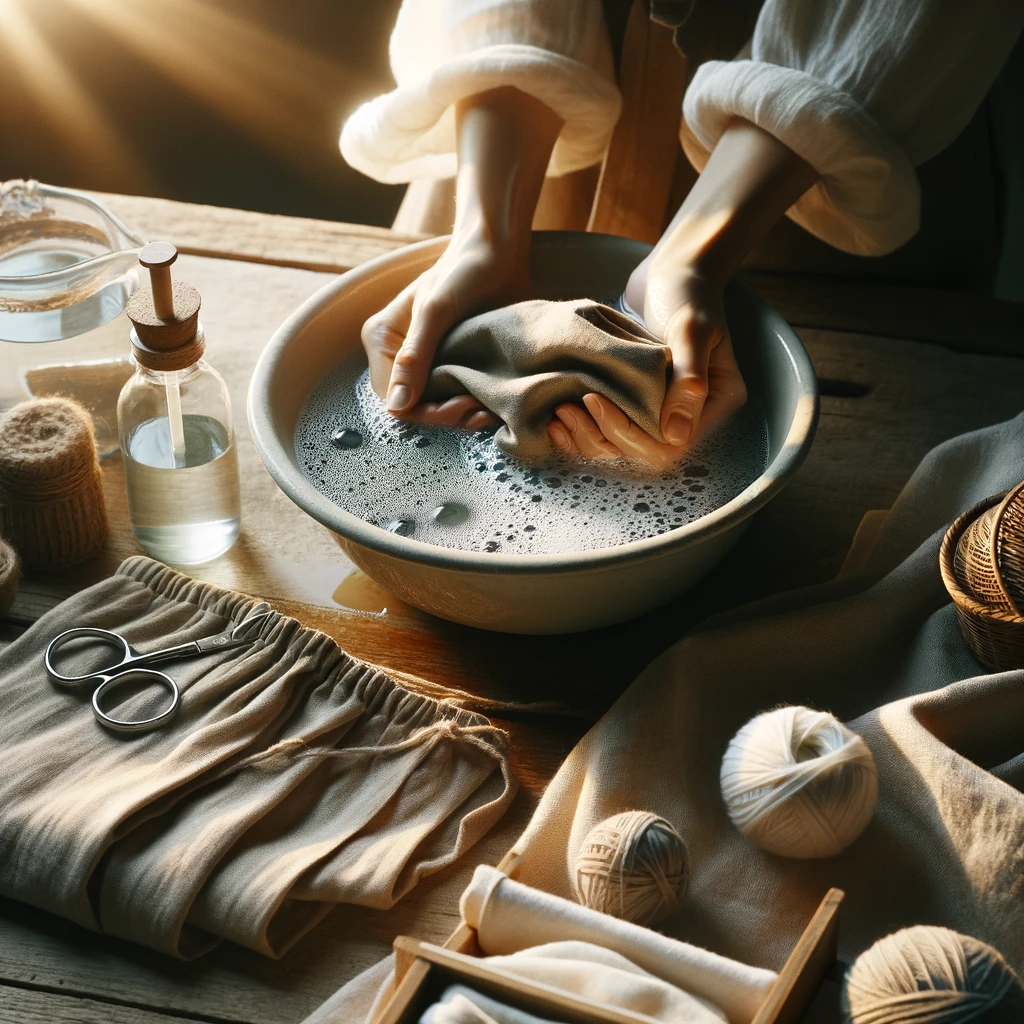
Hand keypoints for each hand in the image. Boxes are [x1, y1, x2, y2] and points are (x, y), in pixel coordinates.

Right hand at [361, 231, 525, 428]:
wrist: (497, 252)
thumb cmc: (464, 271)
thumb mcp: (435, 311)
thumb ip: (414, 358)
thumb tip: (395, 406)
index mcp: (383, 340)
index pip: (393, 398)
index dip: (426, 411)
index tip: (462, 406)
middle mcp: (398, 356)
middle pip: (415, 406)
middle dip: (447, 415)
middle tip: (483, 410)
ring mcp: (425, 362)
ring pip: (436, 406)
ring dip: (463, 415)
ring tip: (491, 408)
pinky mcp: (449, 363)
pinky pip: (453, 396)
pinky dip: (472, 404)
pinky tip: (492, 403)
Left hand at [546, 271, 745, 468]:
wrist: (672, 272)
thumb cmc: (685, 292)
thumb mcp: (690, 330)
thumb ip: (689, 379)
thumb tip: (676, 434)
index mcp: (715, 403)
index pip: (671, 445)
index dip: (630, 433)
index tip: (595, 400)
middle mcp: (690, 415)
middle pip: (645, 453)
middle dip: (603, 436)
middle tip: (566, 409)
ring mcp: (663, 411)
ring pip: (624, 447)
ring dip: (587, 438)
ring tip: (557, 412)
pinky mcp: (637, 403)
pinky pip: (611, 430)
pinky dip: (583, 430)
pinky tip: (556, 418)